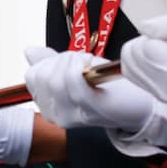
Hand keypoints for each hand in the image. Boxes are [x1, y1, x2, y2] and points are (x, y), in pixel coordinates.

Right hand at [24, 47, 159, 131]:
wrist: (138, 104)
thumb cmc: (108, 86)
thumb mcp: (73, 71)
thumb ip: (49, 64)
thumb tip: (28, 51)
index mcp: (47, 106)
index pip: (32, 75)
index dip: (50, 61)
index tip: (70, 62)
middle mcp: (55, 115)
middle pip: (42, 76)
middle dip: (62, 59)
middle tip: (82, 62)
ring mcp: (71, 116)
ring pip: (56, 78)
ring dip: (74, 61)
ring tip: (89, 65)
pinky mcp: (90, 110)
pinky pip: (73, 80)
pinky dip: (81, 66)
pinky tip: (92, 67)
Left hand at [120, 13, 166, 103]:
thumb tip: (143, 27)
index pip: (146, 47)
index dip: (159, 35)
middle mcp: (166, 90)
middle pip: (132, 55)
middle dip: (148, 42)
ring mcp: (160, 95)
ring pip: (128, 63)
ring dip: (143, 51)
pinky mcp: (156, 94)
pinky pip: (132, 72)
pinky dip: (142, 61)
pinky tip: (162, 58)